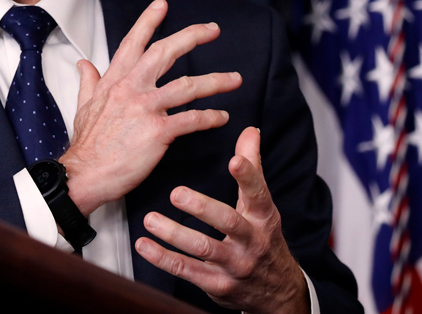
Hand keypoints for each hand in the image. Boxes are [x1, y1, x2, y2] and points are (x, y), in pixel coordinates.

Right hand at [59, 0, 240, 215]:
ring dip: (216, 81)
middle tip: (213, 28)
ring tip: (235, 79)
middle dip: (192, 36)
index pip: (134, 43)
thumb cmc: (87, 144)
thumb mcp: (83, 106)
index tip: (163, 5)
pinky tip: (222, 117)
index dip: (149, 21)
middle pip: (165, 52)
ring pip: (187, 86)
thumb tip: (84, 63)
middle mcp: (131, 88)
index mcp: (115, 80)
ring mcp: (145, 108)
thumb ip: (89, 81)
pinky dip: (210, 117)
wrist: (84, 174)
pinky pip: (191, 119)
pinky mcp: (158, 132)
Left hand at [134, 126, 309, 313]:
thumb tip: (249, 130)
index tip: (234, 160)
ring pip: (203, 249)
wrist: (276, 291)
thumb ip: (253, 167)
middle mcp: (251, 241)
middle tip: (176, 193)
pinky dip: (164, 259)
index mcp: (263, 217)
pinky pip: (188, 271)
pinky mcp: (217, 285)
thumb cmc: (263, 238)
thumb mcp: (261, 205)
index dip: (248, 177)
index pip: (258, 194)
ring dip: (174, 234)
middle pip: (228, 223)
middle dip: (202, 208)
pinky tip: (145, 245)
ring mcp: (235, 265)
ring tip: (150, 219)